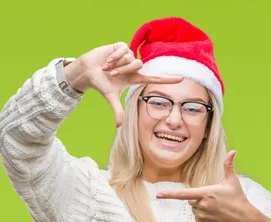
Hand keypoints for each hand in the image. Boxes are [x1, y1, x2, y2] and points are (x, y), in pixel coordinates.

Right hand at [64, 42, 182, 126]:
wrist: (88, 71)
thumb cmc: (100, 84)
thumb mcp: (110, 97)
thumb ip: (117, 110)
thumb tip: (119, 126)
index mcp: (134, 78)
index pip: (154, 79)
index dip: (167, 79)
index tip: (182, 79)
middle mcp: (133, 66)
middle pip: (139, 65)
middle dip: (123, 70)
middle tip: (111, 74)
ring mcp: (128, 55)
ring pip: (131, 58)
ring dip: (118, 64)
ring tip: (107, 67)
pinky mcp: (121, 46)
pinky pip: (123, 50)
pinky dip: (114, 57)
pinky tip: (107, 60)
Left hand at [155, 151, 256, 221]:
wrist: (245, 220)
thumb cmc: (238, 199)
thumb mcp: (232, 182)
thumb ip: (228, 166)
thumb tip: (233, 151)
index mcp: (206, 193)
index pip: (183, 194)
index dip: (170, 194)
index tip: (158, 195)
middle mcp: (202, 205)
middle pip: (191, 199)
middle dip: (199, 198)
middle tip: (215, 200)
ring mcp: (202, 216)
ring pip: (194, 209)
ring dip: (201, 208)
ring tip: (217, 209)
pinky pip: (197, 218)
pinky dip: (203, 216)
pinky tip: (215, 216)